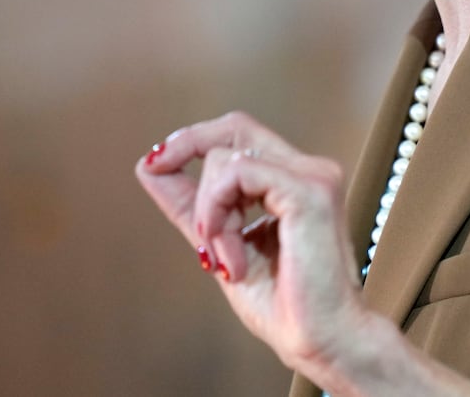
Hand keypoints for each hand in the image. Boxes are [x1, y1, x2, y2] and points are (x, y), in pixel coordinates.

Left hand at [134, 111, 370, 376]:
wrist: (319, 343)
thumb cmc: (284, 306)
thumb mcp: (220, 245)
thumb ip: (192, 206)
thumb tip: (150, 168)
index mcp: (294, 181)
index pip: (239, 134)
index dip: (193, 139)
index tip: (155, 164)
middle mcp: (308, 170)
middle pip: (235, 126)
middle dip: (189, 146)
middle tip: (159, 172)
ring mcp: (312, 177)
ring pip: (228, 156)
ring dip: (209, 210)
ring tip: (224, 257)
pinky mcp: (308, 191)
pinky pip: (239, 173)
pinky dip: (218, 210)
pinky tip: (228, 253)